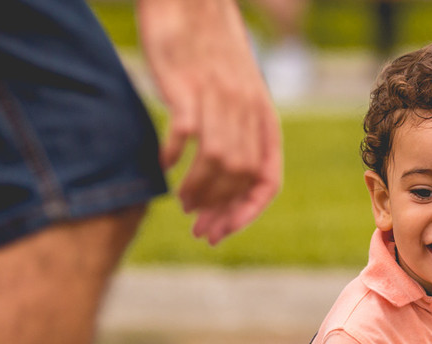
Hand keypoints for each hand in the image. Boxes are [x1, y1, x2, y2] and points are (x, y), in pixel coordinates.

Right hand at [136, 0, 282, 243]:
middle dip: (220, 211)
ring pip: (218, 163)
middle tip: (198, 228)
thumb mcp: (237, 93)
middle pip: (241, 178)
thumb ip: (238, 130)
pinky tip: (164, 164)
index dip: (247, 213)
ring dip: (198, 191)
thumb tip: (227, 175)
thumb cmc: (209, 49)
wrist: (192, 0)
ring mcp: (219, 98)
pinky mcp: (189, 87)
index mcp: (263, 117)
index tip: (224, 232)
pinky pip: (186, 134)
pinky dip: (174, 157)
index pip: (267, 180)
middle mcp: (247, 111)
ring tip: (181, 202)